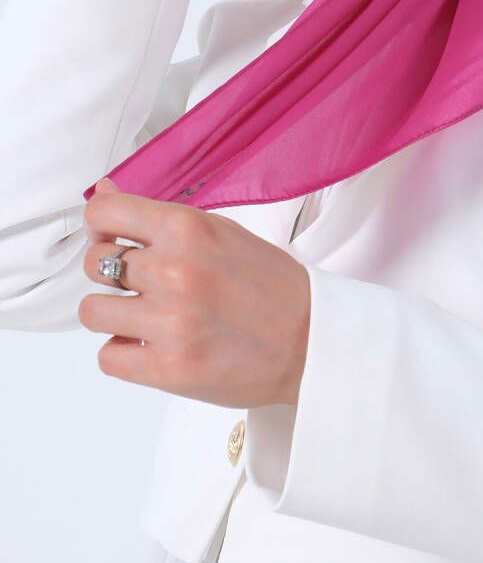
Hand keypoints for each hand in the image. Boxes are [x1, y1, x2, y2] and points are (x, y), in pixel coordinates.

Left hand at [79, 178, 309, 408]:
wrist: (311, 340)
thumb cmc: (271, 284)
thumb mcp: (220, 231)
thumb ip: (160, 218)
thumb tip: (107, 193)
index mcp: (188, 228)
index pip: (104, 213)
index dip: (100, 225)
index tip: (112, 237)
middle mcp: (174, 270)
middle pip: (95, 262)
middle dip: (112, 273)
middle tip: (144, 283)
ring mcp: (169, 322)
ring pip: (92, 312)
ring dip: (115, 315)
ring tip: (148, 317)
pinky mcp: (168, 369)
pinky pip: (107, 357)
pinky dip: (125, 353)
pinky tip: (154, 344)